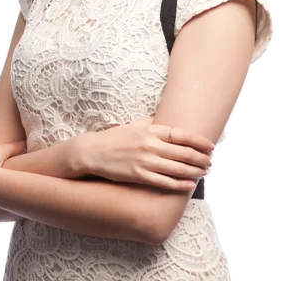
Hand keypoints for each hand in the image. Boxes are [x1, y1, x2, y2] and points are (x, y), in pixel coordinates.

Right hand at [77, 118, 213, 190]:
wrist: (94, 152)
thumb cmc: (116, 137)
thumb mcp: (135, 125)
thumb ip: (153, 124)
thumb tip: (170, 119)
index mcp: (150, 130)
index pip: (182, 135)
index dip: (199, 141)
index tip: (211, 146)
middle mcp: (150, 145)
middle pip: (183, 153)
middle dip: (201, 158)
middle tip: (211, 162)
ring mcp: (144, 161)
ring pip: (177, 169)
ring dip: (194, 171)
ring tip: (204, 172)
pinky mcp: (139, 176)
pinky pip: (164, 182)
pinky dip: (179, 184)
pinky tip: (190, 185)